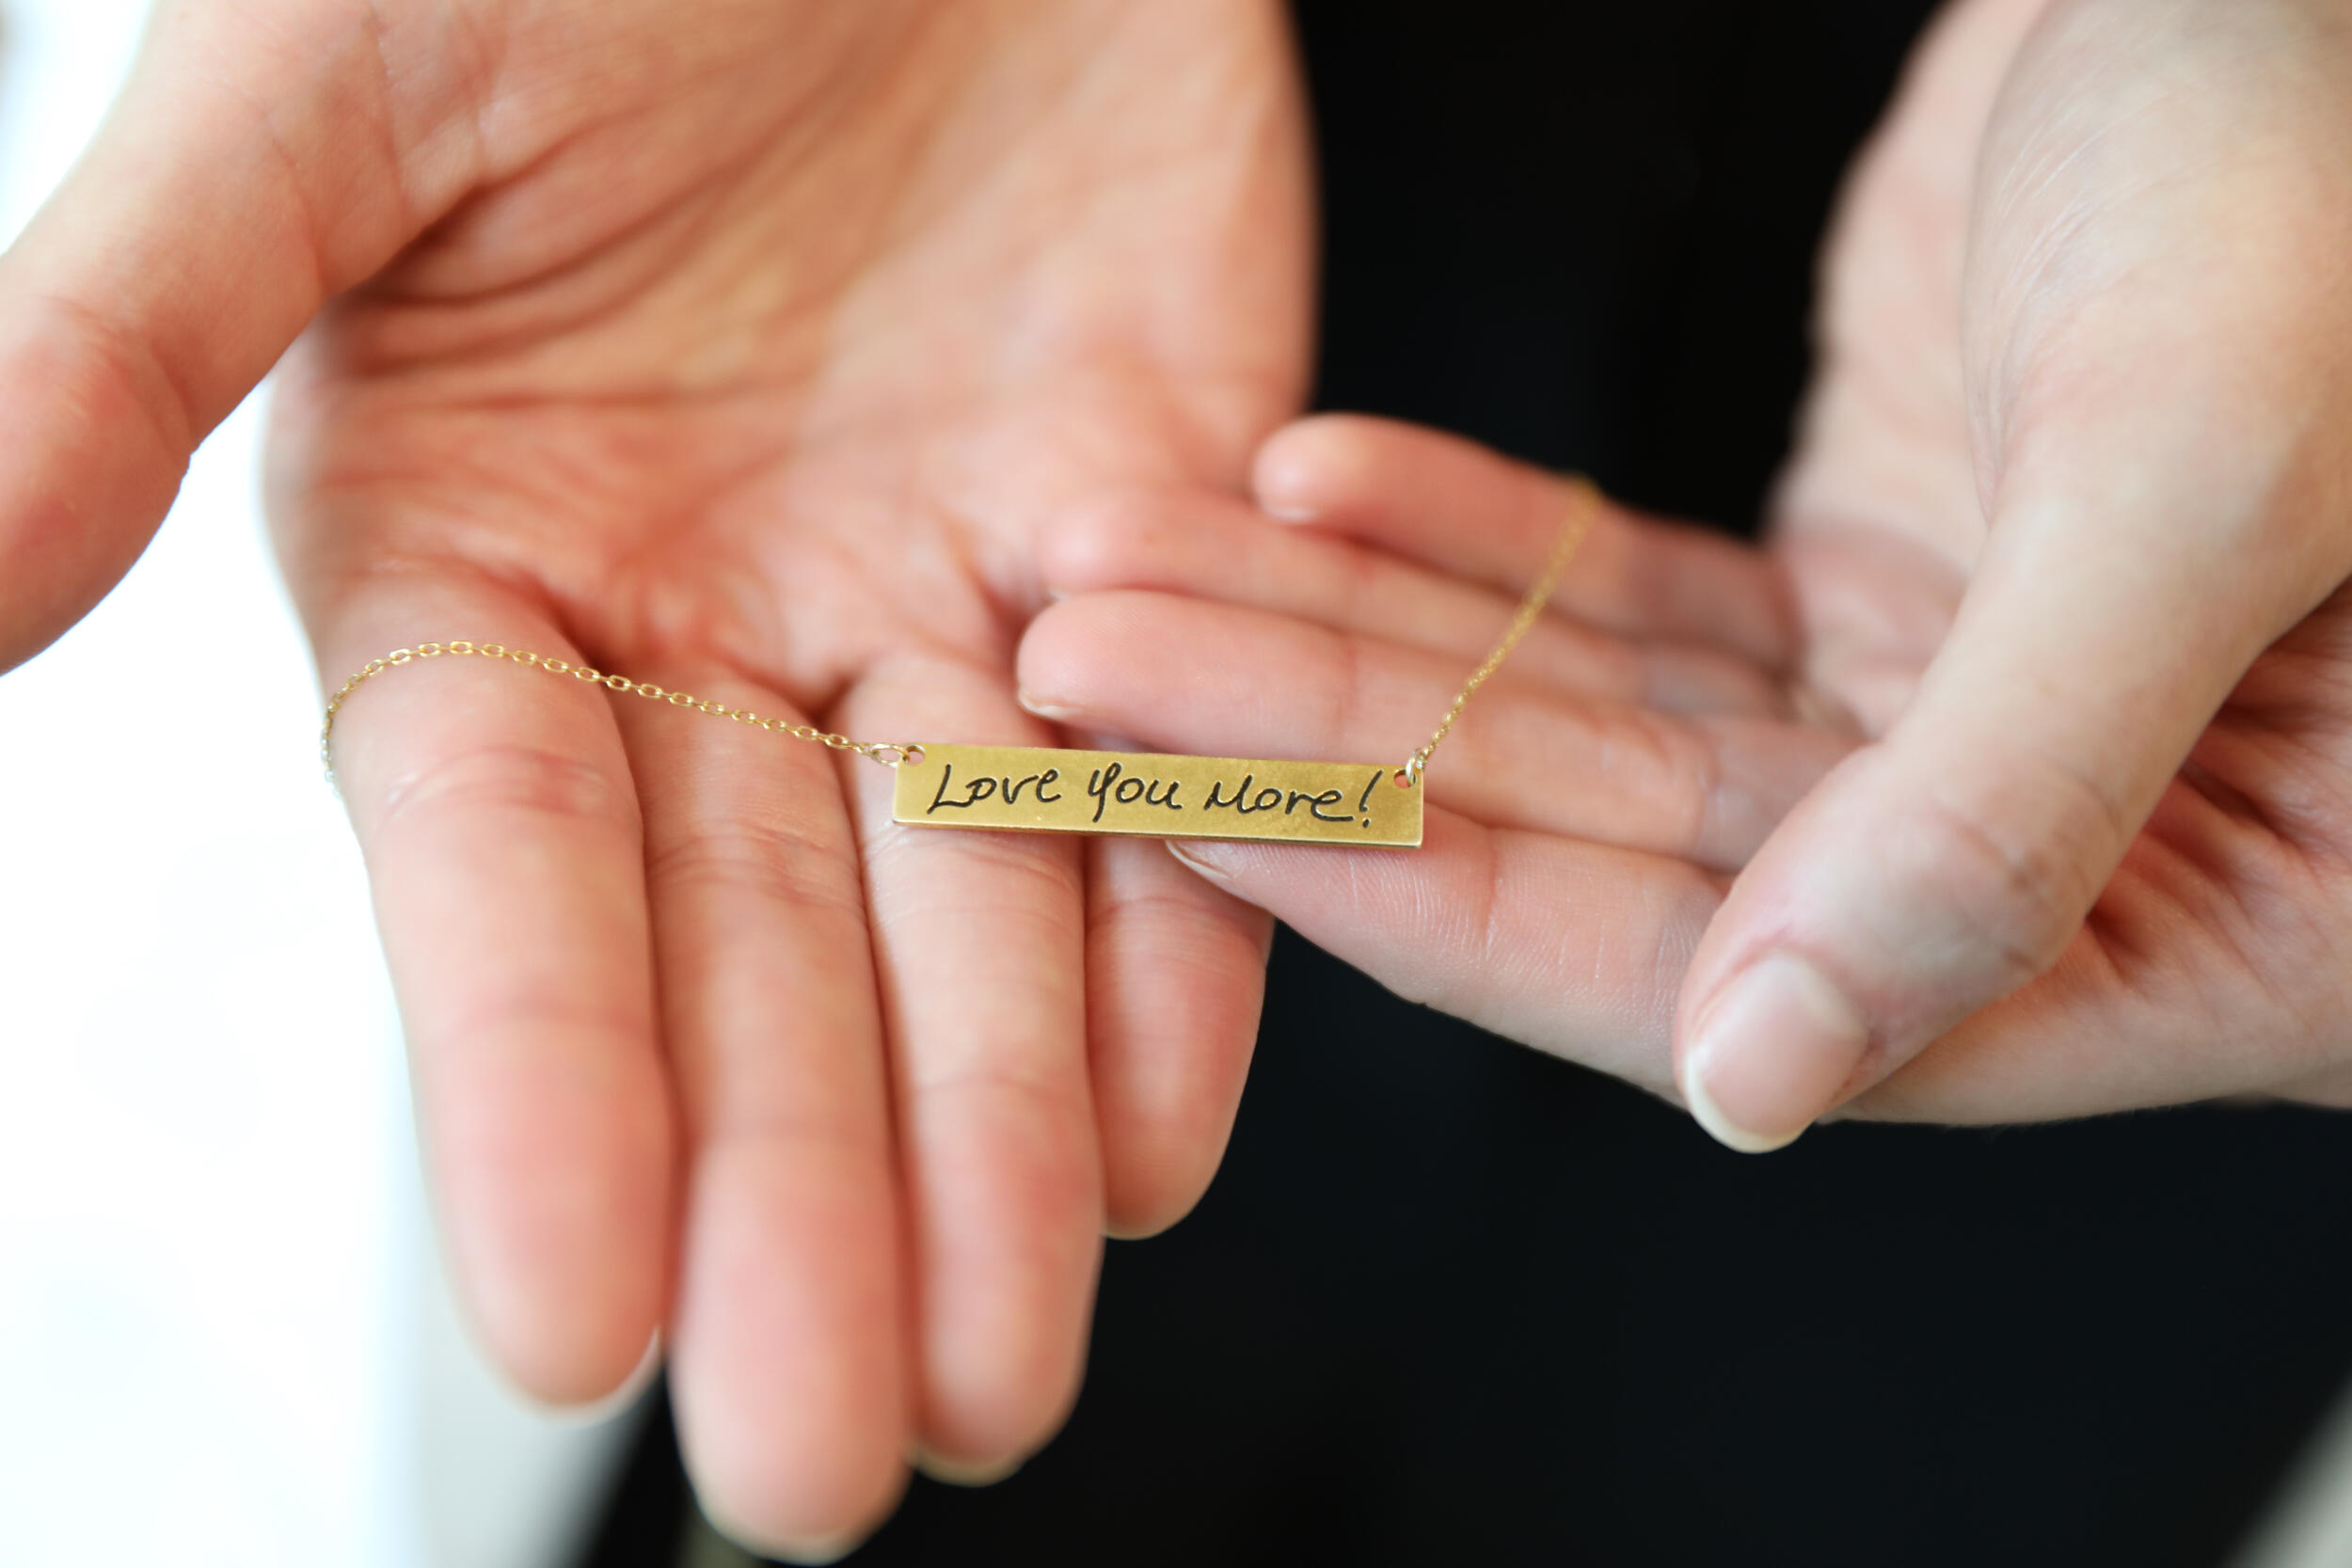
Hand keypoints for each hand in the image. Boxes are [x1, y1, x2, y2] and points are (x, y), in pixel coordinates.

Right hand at [0, 0, 1304, 1549]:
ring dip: (995, 1150)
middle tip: (825, 1454)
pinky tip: (1157, 1151)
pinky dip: (1175, 956)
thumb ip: (126, 340)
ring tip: (1005, 1376)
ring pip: (971, 923)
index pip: (505, 869)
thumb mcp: (315, 94)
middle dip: (793, 1200)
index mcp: (483, 561)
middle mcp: (712, 632)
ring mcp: (937, 601)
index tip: (558, 1321)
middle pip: (753, 962)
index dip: (535, 1082)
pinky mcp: (1143, 539)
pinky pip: (1170, 785)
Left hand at [1016, 0, 2351, 1144]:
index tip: (1211, 825)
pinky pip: (1620, 589)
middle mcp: (2059, 847)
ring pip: (1587, 714)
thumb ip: (1991, 811)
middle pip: (1621, 848)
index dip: (1457, 909)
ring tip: (1117, 576)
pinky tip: (1297, 487)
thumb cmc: (2333, 180)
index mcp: (2218, 923)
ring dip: (1341, 642)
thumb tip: (1757, 1085)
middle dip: (1330, 755)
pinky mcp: (1867, 571)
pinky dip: (1459, 536)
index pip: (1754, 977)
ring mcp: (1941, 703)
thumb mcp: (2198, 486)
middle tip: (1076, 677)